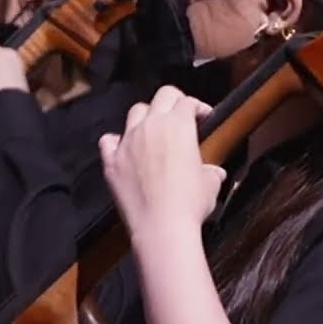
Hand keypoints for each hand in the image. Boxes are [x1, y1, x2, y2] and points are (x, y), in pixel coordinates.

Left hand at [100, 86, 223, 237]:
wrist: (162, 227)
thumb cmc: (190, 203)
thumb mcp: (211, 184)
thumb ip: (211, 171)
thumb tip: (214, 172)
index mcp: (179, 125)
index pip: (187, 102)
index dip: (198, 107)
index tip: (203, 116)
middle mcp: (151, 125)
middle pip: (162, 96)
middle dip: (173, 101)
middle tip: (180, 114)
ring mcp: (128, 141)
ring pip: (135, 112)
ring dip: (146, 117)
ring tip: (153, 131)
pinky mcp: (112, 161)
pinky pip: (108, 140)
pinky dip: (116, 141)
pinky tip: (123, 148)